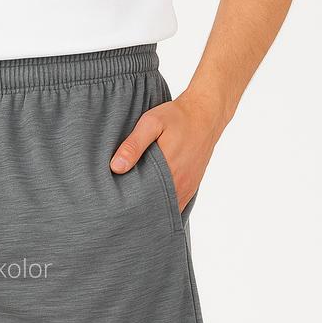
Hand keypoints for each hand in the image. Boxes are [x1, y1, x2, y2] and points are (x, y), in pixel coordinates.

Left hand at [110, 92, 226, 210]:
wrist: (205, 114)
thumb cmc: (176, 117)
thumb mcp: (151, 123)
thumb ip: (133, 145)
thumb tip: (116, 168)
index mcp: (167, 171)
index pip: (142, 200)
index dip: (128, 204)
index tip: (115, 202)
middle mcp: (179, 184)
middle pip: (153, 207)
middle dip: (137, 208)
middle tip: (121, 203)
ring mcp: (186, 188)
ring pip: (165, 208)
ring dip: (150, 207)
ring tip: (133, 202)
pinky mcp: (190, 187)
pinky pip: (175, 204)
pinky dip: (162, 205)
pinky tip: (150, 198)